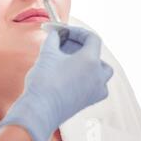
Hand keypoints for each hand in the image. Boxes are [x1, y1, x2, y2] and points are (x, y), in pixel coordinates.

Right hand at [0, 25, 112, 140]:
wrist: (40, 110)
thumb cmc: (43, 82)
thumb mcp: (47, 54)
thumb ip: (53, 39)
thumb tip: (54, 33)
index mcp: (91, 61)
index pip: (92, 38)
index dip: (77, 31)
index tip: (62, 31)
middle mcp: (98, 75)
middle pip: (97, 53)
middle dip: (80, 45)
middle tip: (63, 42)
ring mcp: (96, 90)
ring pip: (100, 70)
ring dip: (88, 62)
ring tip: (70, 59)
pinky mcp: (89, 100)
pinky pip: (96, 84)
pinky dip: (88, 77)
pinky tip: (72, 75)